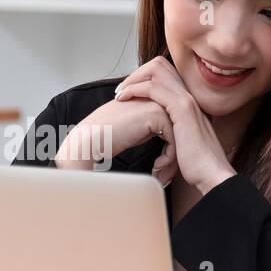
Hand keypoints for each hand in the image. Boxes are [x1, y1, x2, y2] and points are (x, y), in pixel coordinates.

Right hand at [54, 92, 175, 177]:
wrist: (90, 138)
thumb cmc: (106, 137)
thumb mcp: (133, 128)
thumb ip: (149, 127)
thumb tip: (166, 145)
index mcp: (151, 99)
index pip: (174, 125)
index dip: (171, 147)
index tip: (161, 166)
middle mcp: (156, 98)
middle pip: (179, 129)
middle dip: (175, 154)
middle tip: (165, 173)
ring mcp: (157, 103)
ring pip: (180, 134)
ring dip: (173, 158)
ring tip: (161, 173)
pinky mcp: (156, 114)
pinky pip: (174, 139)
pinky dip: (169, 157)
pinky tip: (156, 166)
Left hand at [114, 56, 236, 193]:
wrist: (212, 174)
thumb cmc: (197, 165)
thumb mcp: (181, 143)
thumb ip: (171, 132)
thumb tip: (154, 134)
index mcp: (188, 103)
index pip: (165, 76)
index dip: (144, 79)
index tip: (128, 91)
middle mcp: (189, 97)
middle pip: (160, 66)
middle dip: (137, 74)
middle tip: (121, 89)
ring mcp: (187, 100)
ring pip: (156, 72)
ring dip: (133, 80)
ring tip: (119, 93)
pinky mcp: (182, 108)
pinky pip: (154, 88)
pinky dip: (135, 89)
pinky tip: (124, 98)